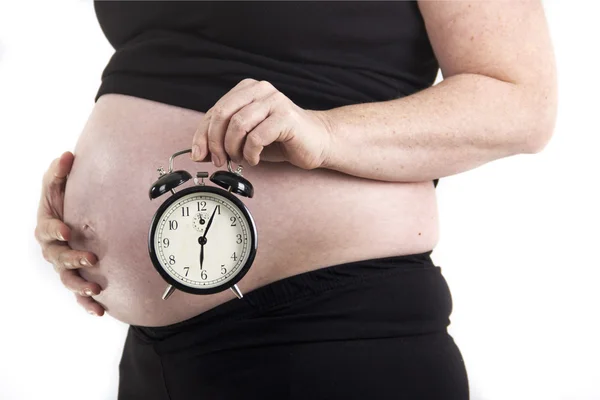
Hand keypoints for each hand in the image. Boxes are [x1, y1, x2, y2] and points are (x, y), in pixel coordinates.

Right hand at [34, 152, 103, 315]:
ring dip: (81, 284)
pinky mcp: (78, 279)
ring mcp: (65, 267)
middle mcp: (54, 249)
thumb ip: (60, 172)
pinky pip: (80, 296)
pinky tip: (99, 311)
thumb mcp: (59, 185)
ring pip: (68, 279)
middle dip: (73, 258)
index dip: (54, 230)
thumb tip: (67, 155)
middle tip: (90, 257)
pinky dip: (87, 304)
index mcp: (48, 227)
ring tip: (96, 287)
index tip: (66, 230)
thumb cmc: (65, 202)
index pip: (46, 230)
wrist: (77, 219)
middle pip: (58, 258)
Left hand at [190, 78, 333, 169]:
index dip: (202, 135)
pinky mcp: (286, 117)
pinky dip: (250, 153)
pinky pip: (256, 137)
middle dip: (215, 142)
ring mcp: (274, 101)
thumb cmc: (281, 139)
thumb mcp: (245, 139)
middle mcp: (260, 89)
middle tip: (219, 160)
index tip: (200, 155)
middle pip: (223, 114)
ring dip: (233, 149)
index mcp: (247, 89)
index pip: (215, 111)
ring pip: (238, 124)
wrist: (316, 142)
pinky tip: (254, 159)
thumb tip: (198, 153)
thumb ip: (222, 140)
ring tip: (240, 159)